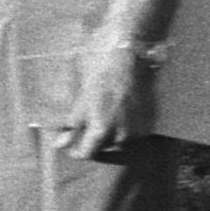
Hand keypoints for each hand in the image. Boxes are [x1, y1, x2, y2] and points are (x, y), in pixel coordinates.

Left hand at [65, 35, 155, 162]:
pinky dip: (126, 125)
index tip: (73, 145)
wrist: (129, 56)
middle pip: (104, 147)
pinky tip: (121, 111)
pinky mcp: (149, 120)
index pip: (87, 154)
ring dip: (112, 132)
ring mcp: (137, 128)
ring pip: (120, 140)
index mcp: (101, 130)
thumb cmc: (99, 74)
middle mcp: (121, 134)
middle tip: (89, 123)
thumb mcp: (81, 100)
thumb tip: (60, 144)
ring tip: (106, 113)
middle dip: (95, 139)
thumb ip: (73, 125)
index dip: (78, 151)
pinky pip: (135, 131)